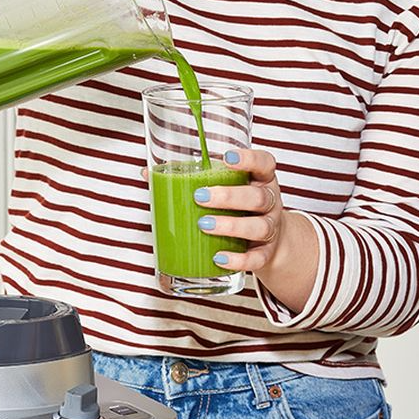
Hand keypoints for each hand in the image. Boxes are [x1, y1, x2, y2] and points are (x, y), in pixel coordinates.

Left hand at [192, 148, 296, 272]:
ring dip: (231, 226)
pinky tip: (218, 258)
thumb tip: (148, 173)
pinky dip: (238, 260)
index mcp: (261, 180)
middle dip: (229, 197)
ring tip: (204, 224)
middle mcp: (270, 203)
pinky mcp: (265, 254)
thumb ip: (195, 178)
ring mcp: (270, 229)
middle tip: (200, 196)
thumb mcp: (226, 188)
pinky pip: (256, 258)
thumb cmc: (239, 208)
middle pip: (258, 197)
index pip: (264, 163)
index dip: (249, 159)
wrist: (268, 242)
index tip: (227, 158)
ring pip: (259, 227)